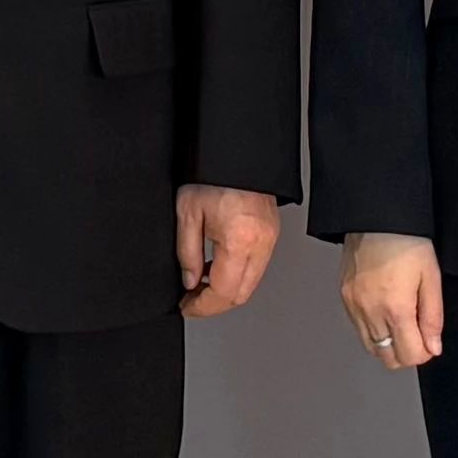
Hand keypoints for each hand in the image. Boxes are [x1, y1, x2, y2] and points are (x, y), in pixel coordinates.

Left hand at [175, 186, 280, 319]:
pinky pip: (256, 267)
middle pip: (241, 295)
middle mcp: (260, 243)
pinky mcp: (272, 234)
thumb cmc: (212, 174)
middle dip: (213, 305)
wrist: (237, 151)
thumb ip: (187, 252)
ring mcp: (270, 240)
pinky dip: (236, 276)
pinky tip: (215, 268)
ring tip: (199, 285)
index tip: (185, 307)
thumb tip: (189, 281)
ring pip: (250, 284)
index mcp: (239, 240)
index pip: (223, 292)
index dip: (202, 307)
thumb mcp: (187, 213)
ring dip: (225, 292)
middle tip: (190, 301)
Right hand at [339, 228, 443, 371]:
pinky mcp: (344, 298)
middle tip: (417, 335)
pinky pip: (358, 328)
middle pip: (387, 358)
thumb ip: (433, 318)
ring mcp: (354, 306)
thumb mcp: (431, 278)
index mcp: (395, 308)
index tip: (430, 342)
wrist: (375, 217)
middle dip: (406, 353)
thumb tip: (433, 347)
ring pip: (371, 347)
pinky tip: (384, 313)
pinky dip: (373, 330)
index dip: (424, 353)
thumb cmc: (406, 240)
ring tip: (401, 322)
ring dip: (388, 344)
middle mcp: (370, 311)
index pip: (409, 356)